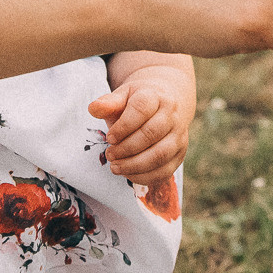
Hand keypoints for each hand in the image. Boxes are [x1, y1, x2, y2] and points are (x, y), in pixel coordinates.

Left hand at [90, 67, 194, 181]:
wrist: (164, 105)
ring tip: (115, 167)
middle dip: (126, 148)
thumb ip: (108, 103)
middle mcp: (172, 115)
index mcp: (156, 96)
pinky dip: (144, 176)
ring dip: (134, 165)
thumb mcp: (123, 96)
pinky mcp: (180, 154)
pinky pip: (165, 171)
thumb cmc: (137, 103)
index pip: (141, 109)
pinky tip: (128, 173)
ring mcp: (179, 136)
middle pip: (151, 134)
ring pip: (160, 155)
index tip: (109, 138)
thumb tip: (93, 108)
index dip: (123, 126)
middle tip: (110, 154)